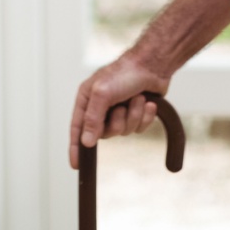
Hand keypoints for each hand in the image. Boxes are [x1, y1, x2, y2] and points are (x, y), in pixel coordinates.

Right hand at [69, 52, 170, 169]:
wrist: (153, 64)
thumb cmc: (124, 72)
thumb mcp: (102, 93)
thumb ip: (92, 118)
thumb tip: (85, 142)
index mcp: (87, 99)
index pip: (77, 128)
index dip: (76, 147)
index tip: (76, 165)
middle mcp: (101, 107)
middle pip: (105, 133)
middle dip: (118, 122)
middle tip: (122, 107)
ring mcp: (119, 111)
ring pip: (124, 131)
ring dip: (133, 116)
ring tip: (137, 98)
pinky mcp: (136, 113)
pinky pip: (139, 127)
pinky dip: (145, 116)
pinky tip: (148, 102)